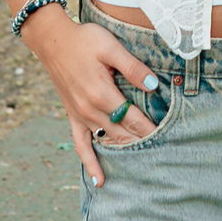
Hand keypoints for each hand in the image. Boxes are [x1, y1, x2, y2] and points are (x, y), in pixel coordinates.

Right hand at [22, 11, 161, 186]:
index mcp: (102, 94)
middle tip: (163, 155)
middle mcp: (90, 110)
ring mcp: (80, 115)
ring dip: (124, 153)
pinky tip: (99, 180)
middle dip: (142, 143)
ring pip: (107, 141)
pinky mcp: (72, 116)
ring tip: (143, 166)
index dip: (151, 130)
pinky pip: (81, 145)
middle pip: (122, 134)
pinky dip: (90, 162)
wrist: (52, 40)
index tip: (168, 139)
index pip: (134, 119)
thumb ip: (132, 68)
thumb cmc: (84, 40)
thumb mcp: (111, 47)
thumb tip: (153, 85)